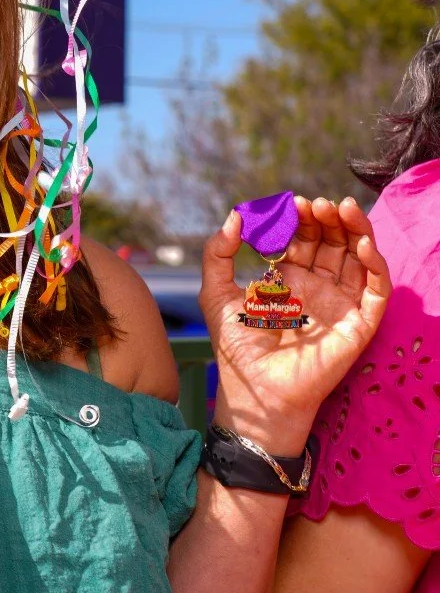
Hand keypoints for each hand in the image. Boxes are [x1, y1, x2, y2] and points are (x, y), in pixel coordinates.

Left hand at [199, 196, 390, 454]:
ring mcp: (340, 303)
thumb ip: (217, 253)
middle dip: (328, 219)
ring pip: (358, 258)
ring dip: (354, 230)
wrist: (255, 388)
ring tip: (341, 208)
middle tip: (318, 203)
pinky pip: (376, 289)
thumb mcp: (216, 293)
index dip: (301, 219)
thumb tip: (234, 215)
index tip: (292, 204)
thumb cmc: (236, 347)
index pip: (302, 238)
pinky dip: (374, 264)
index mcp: (287, 278)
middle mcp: (317, 287)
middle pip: (332, 242)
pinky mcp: (358, 323)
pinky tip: (361, 244)